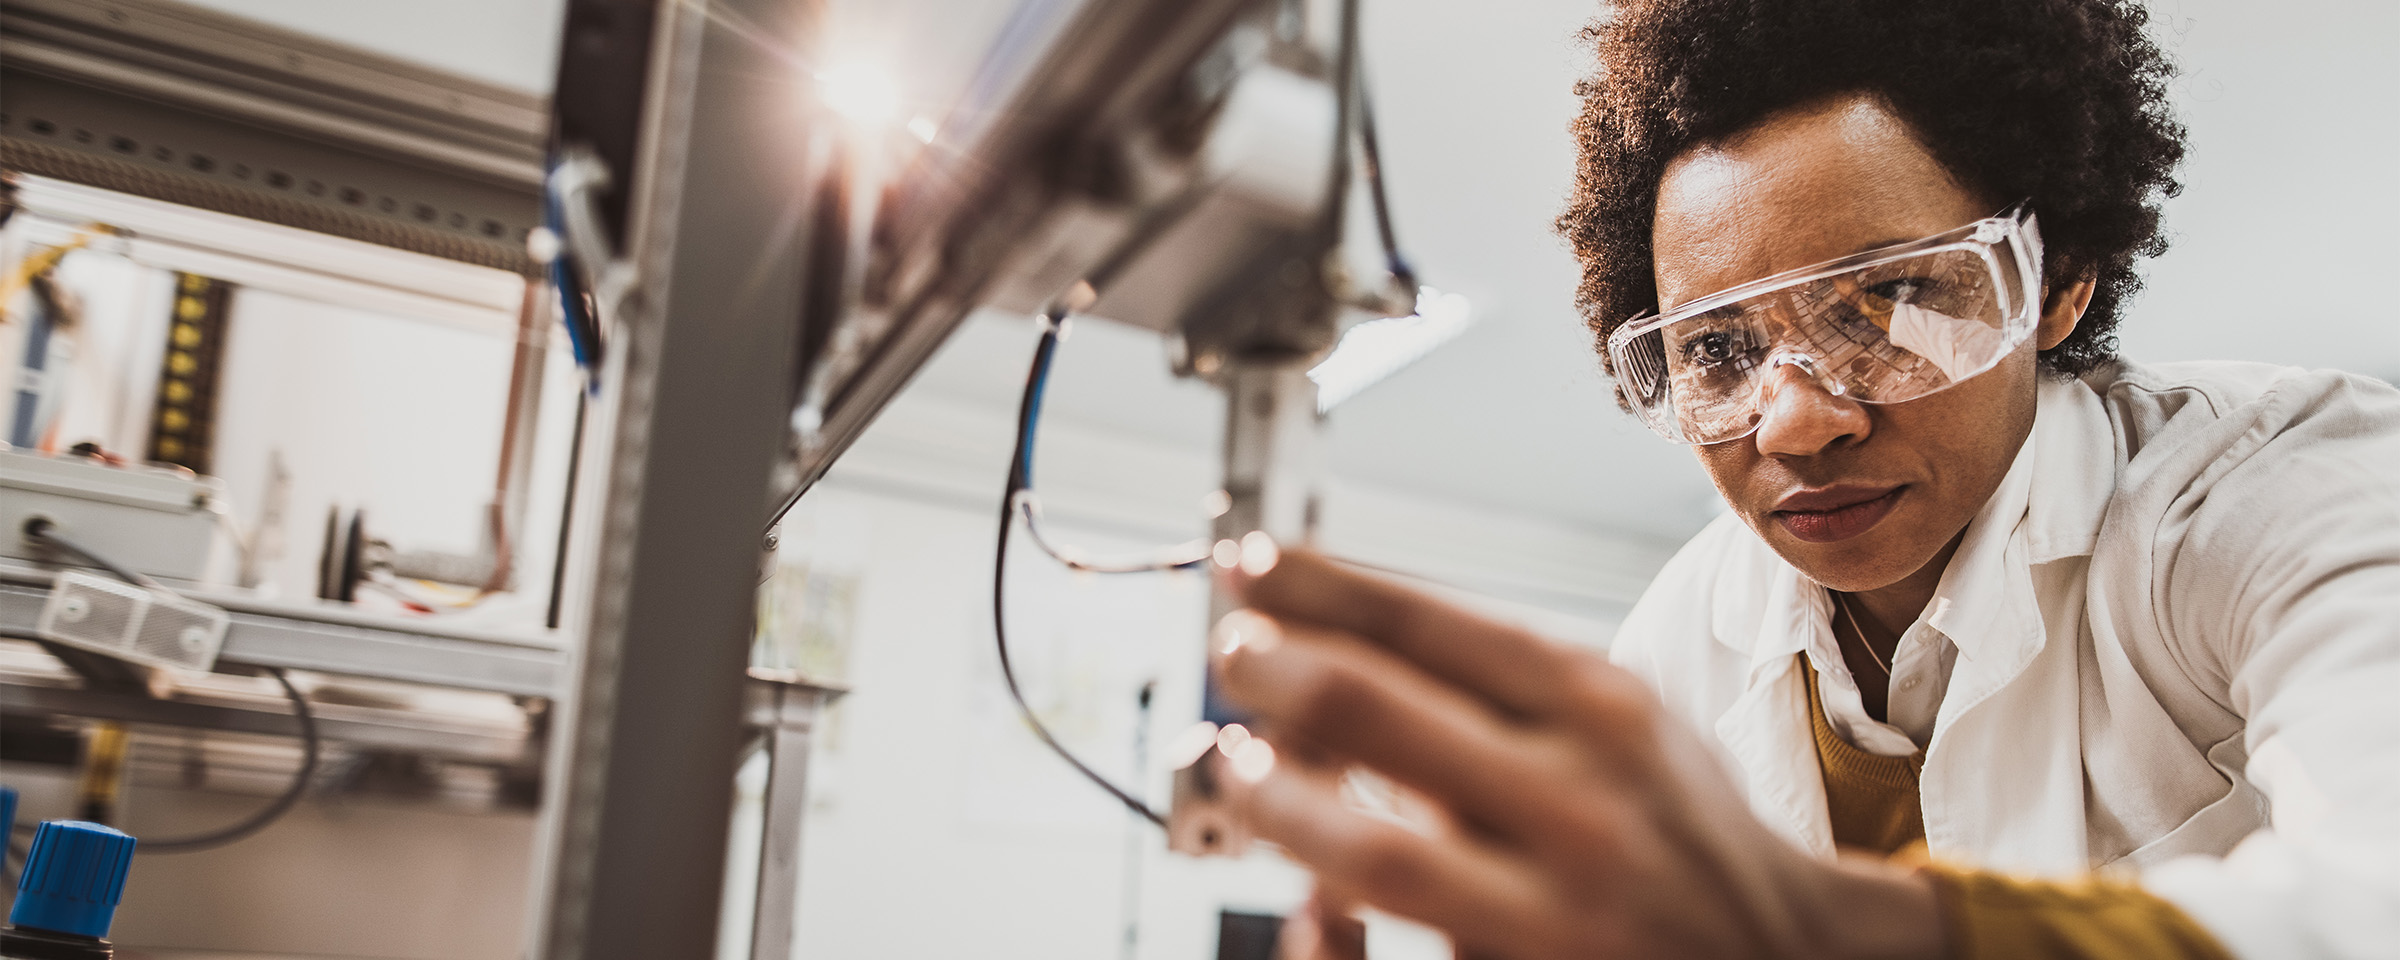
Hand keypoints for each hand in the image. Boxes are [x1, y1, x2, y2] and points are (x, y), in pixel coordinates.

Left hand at [1212, 549, 1945, 959]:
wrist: (1783, 951)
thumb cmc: (1672, 823)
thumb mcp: (1615, 718)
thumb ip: (1495, 683)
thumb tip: (1335, 638)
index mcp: (1597, 704)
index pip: (1425, 620)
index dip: (1314, 585)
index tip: (1245, 562)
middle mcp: (1580, 797)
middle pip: (1378, 711)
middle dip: (1275, 670)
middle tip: (1228, 652)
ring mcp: (1559, 904)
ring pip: (1376, 850)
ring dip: (1279, 802)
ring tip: (1234, 766)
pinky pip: (1402, 944)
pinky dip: (1329, 928)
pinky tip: (1304, 902)